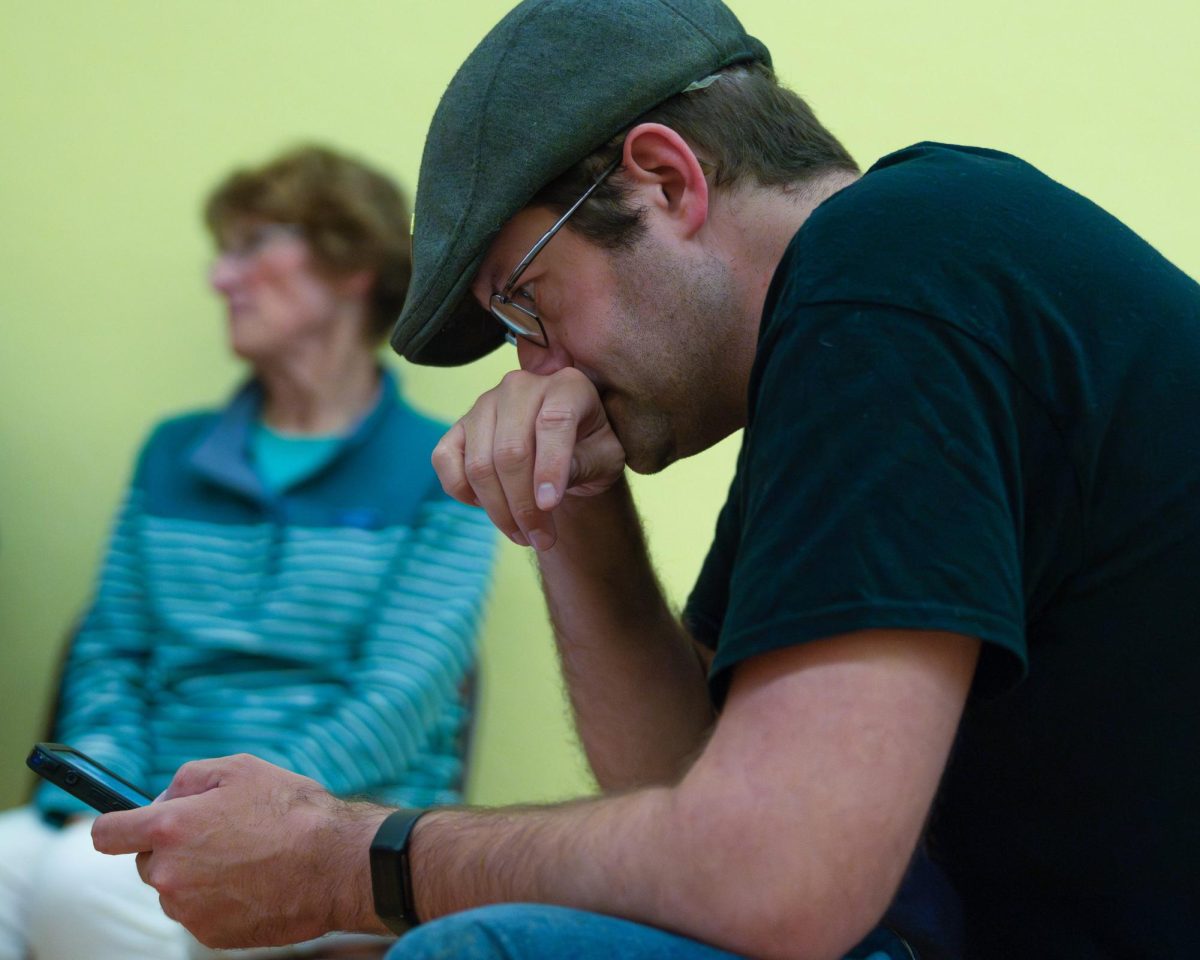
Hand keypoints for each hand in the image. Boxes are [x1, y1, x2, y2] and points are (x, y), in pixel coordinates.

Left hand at [91, 754, 389, 947]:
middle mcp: (170, 873)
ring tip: (247, 857)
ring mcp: (189, 910)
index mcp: (170, 828)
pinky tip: (255, 881)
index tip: (127, 826)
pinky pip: (201, 913)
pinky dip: (220, 900)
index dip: (115, 826)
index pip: (107, 833)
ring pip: (176, 890)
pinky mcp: (211, 935)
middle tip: (220, 834)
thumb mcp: (240, 768)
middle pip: (147, 863)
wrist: (335, 864)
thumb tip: (163, 798)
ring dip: (198, 875)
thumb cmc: (292, 810)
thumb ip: (187, 778)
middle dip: (173, 848)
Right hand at [433, 366, 624, 550]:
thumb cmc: (590, 450)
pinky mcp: (459, 426)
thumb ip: (583, 465)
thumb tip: (545, 492)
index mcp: (567, 386)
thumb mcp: (605, 459)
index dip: (550, 468)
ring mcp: (485, 403)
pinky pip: (445, 461)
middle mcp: (521, 386)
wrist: (565, 446)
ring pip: (479, 464)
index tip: (550, 507)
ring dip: (498, 510)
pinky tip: (488, 507)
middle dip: (524, 505)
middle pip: (511, 452)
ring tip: (522, 534)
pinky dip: (462, 492)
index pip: (553, 422)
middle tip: (541, 538)